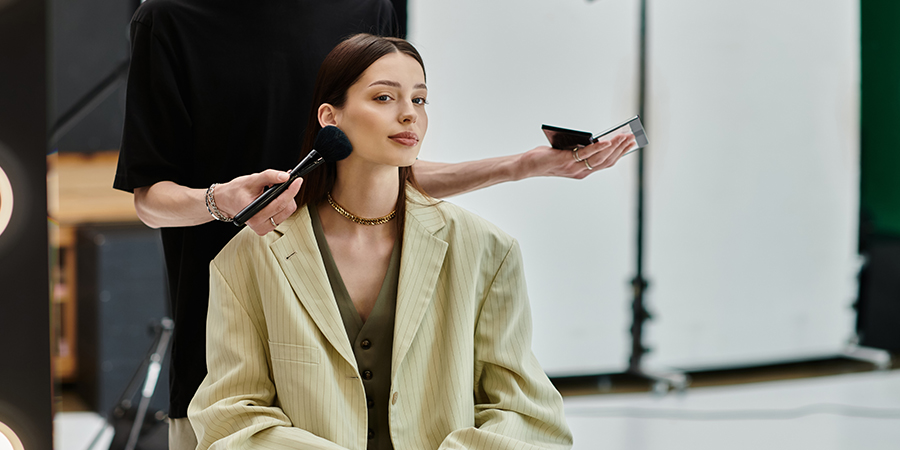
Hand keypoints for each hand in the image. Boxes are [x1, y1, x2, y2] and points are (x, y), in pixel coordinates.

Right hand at [214, 169, 302, 235]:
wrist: (226, 201)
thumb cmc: (236, 191)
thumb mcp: (252, 180)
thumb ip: (269, 176)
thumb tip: (285, 176)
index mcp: (254, 215)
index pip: (279, 204)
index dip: (291, 191)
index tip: (297, 180)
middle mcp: (260, 225)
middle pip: (286, 208)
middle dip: (287, 193)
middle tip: (282, 182)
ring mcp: (265, 228)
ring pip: (287, 212)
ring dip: (285, 199)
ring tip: (274, 190)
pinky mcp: (268, 227)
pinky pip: (283, 214)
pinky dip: (282, 204)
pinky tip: (274, 198)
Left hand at [519, 133, 636, 179]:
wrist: (529, 165)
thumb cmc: (547, 158)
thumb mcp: (569, 152)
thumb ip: (582, 148)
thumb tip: (598, 137)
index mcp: (583, 171)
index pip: (606, 163)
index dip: (620, 154)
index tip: (631, 143)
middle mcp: (581, 172)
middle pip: (606, 160)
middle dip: (621, 148)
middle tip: (631, 137)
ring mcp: (575, 168)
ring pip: (599, 158)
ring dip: (613, 147)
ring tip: (622, 136)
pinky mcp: (567, 161)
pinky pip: (586, 154)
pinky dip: (598, 148)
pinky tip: (606, 140)